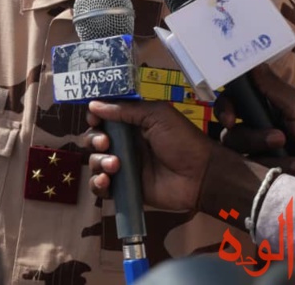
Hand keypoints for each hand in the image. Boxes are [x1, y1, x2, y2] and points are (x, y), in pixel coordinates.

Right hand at [86, 100, 263, 225]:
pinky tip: (106, 182)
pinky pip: (101, 188)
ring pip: (95, 162)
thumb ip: (126, 110)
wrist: (200, 175)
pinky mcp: (124, 188)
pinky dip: (97, 185)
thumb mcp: (157, 115)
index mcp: (132, 124)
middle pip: (94, 139)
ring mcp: (123, 167)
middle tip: (106, 143)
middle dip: (94, 139)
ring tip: (115, 165)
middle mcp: (125, 144)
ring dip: (98, 161)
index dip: (95, 117)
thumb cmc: (182, 140)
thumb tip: (93, 105)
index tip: (95, 119)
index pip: (103, 118)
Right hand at [218, 65, 294, 214]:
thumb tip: (251, 62)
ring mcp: (262, 157)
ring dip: (269, 156)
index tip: (229, 119)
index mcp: (266, 110)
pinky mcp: (266, 179)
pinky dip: (277, 171)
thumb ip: (272, 87)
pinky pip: (254, 176)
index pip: (233, 104)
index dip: (225, 108)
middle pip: (232, 132)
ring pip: (241, 156)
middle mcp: (259, 132)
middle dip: (253, 136)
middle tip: (279, 138)